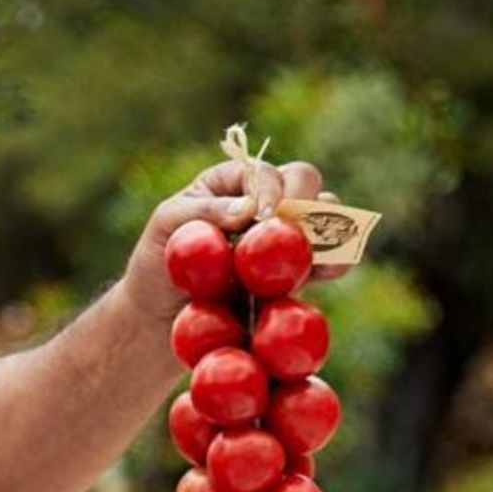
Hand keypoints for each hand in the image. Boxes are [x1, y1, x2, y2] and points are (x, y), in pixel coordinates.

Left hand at [119, 157, 344, 319]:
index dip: (271, 189)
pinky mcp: (296, 272)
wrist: (162, 319)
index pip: (263, 172)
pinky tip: (328, 271)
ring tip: (317, 253)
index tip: (267, 216)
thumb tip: (248, 207)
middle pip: (304, 182)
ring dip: (327, 230)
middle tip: (294, 230)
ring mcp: (283, 237)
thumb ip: (204, 211)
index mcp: (230, 182)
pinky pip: (328, 259)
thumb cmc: (157, 263)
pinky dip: (334, 261)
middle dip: (304, 201)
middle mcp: (263, 202)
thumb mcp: (166, 228)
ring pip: (325, 217)